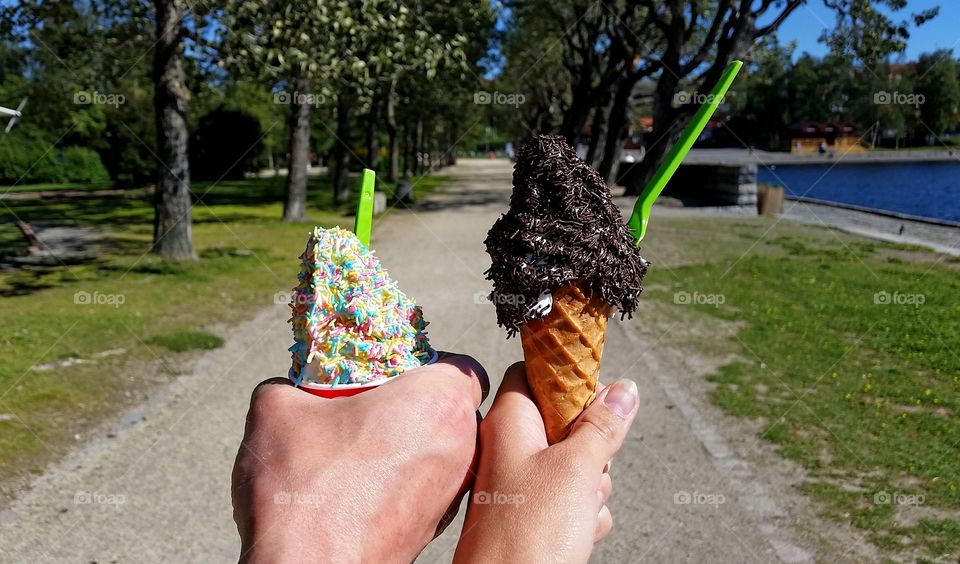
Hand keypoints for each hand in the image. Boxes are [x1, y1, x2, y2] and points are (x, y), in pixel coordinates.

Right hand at [232, 353, 487, 562]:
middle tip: (368, 405)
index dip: (429, 362)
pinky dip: (401, 479)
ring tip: (356, 448)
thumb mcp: (276, 410)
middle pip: (453, 408)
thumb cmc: (303, 488)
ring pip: (442, 449)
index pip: (463, 366)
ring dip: (407, 443)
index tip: (391, 370)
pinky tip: (357, 485)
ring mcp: (453, 493)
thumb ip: (290, 384)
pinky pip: (427, 486)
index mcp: (439, 401)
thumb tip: (288, 387)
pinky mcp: (436, 528)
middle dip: (415, 403)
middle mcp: (460, 446)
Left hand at [453, 362, 638, 563]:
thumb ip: (602, 426)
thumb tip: (625, 388)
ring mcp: (524, 483)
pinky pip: (574, 501)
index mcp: (510, 422)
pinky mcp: (535, 515)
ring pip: (576, 465)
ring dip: (593, 485)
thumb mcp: (576, 469)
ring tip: (580, 506)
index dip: (569, 378)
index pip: (534, 374)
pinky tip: (580, 531)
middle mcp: (512, 448)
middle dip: (593, 445)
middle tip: (590, 467)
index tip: (599, 396)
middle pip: (566, 422)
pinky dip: (585, 514)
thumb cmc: (529, 531)